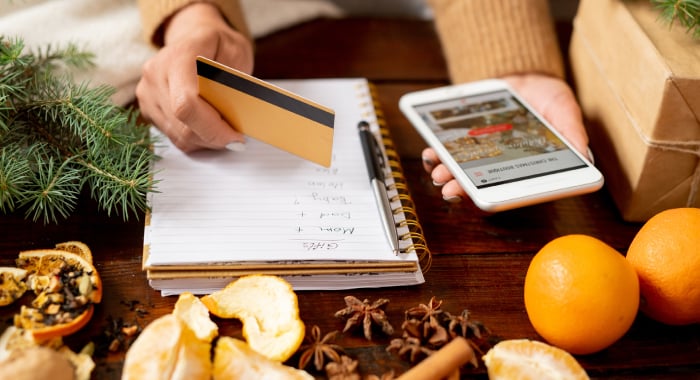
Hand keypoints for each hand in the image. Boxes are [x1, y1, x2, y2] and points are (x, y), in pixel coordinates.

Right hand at [136, 3, 253, 151]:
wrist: (192, 36)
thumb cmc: (218, 45)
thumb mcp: (236, 51)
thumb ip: (235, 81)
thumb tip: (236, 115)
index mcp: (178, 57)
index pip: (187, 103)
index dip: (212, 128)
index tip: (236, 137)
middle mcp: (155, 75)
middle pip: (183, 125)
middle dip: (214, 137)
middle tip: (236, 137)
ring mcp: (147, 94)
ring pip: (179, 136)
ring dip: (206, 140)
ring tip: (224, 131)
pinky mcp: (147, 109)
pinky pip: (174, 137)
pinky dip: (196, 138)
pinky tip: (209, 128)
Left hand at [421, 73, 590, 201]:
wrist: (519, 75)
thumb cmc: (545, 97)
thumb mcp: (563, 107)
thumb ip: (571, 130)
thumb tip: (583, 155)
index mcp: (527, 168)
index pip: (511, 191)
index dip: (496, 199)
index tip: (483, 200)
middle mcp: (501, 167)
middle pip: (481, 187)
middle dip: (463, 191)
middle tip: (451, 190)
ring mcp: (480, 156)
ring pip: (460, 174)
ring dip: (447, 176)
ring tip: (439, 173)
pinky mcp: (463, 142)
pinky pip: (447, 153)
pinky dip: (438, 155)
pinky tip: (433, 152)